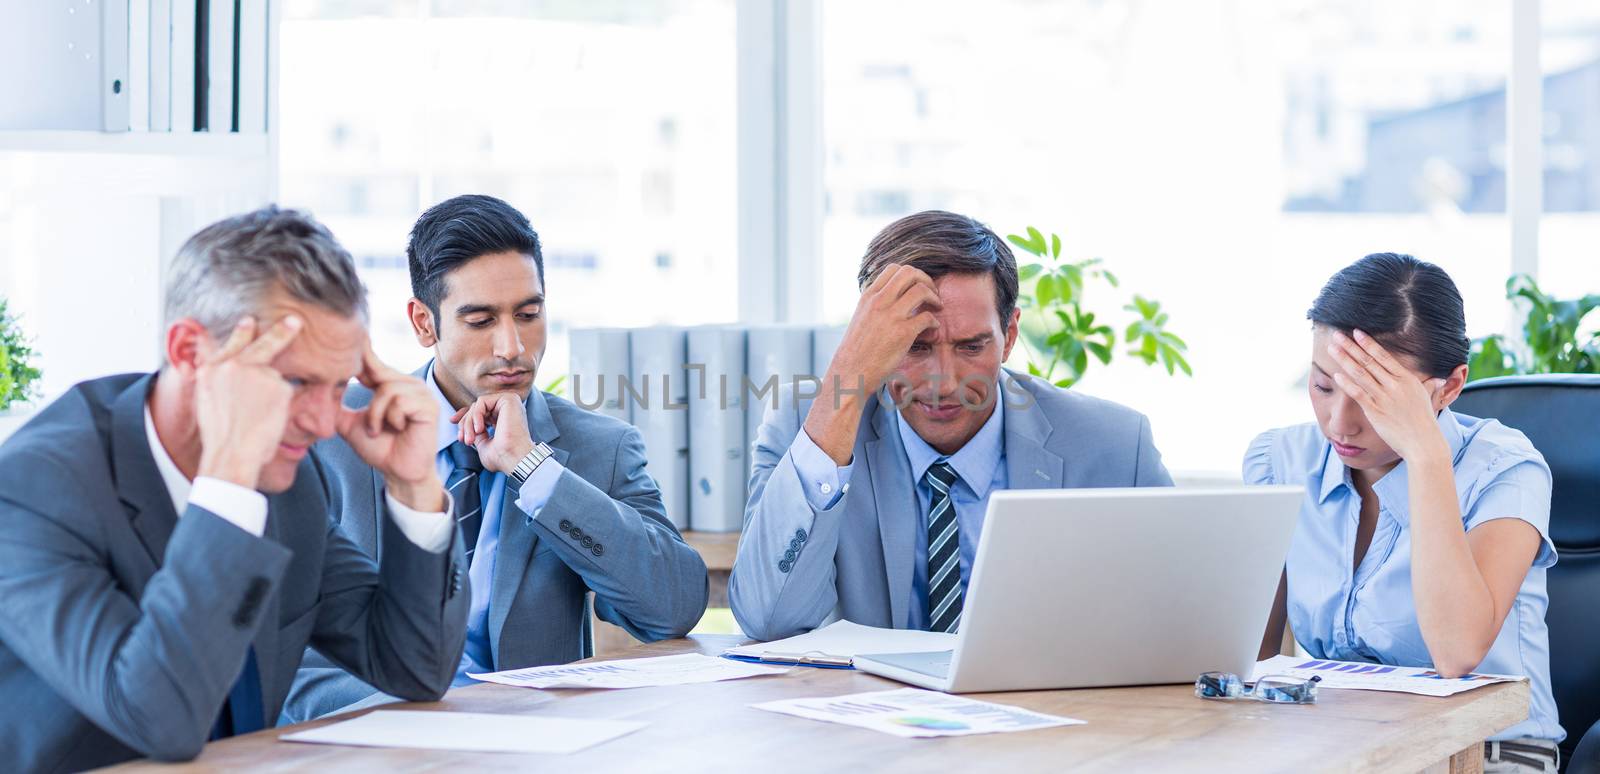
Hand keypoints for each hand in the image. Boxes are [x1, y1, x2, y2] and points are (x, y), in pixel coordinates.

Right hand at [195, 316, 302, 489]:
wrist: (231, 453)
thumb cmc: (221, 436)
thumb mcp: (208, 401)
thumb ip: (219, 379)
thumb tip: (231, 369)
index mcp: (212, 369)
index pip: (230, 344)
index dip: (241, 332)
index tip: (249, 320)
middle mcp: (234, 365)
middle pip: (261, 343)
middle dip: (280, 331)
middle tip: (294, 320)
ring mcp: (258, 373)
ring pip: (274, 378)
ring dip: (272, 394)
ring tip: (258, 416)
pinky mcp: (278, 385)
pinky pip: (285, 394)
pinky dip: (281, 406)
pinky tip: (268, 418)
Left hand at [336, 343, 444, 510]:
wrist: (398, 472)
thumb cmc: (380, 448)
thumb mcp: (351, 424)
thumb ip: (337, 407)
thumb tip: (313, 396)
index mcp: (392, 385)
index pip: (374, 362)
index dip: (363, 352)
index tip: (356, 334)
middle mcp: (409, 385)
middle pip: (379, 373)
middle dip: (369, 404)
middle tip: (372, 428)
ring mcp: (422, 394)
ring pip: (387, 390)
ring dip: (377, 415)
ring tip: (382, 431)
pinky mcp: (429, 406)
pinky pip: (400, 402)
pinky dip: (392, 419)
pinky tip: (399, 429)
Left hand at [450, 392, 533, 473]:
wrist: (513, 458)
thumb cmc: (502, 457)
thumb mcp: (483, 444)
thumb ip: (476, 432)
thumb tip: (466, 425)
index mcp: (505, 418)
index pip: (481, 410)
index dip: (465, 414)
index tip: (452, 421)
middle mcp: (508, 409)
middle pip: (476, 408)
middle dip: (465, 424)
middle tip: (463, 439)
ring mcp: (509, 403)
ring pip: (477, 405)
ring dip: (469, 422)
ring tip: (471, 438)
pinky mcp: (509, 399)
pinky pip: (482, 401)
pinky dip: (476, 415)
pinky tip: (479, 429)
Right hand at [828, 264, 942, 393]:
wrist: (850, 373)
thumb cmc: (856, 350)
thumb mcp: (861, 318)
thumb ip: (875, 305)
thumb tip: (895, 298)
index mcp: (868, 297)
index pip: (893, 269)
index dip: (911, 274)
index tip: (917, 286)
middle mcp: (879, 302)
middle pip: (909, 273)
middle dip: (926, 280)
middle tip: (932, 292)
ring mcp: (891, 316)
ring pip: (921, 290)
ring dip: (934, 297)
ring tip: (937, 307)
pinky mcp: (902, 334)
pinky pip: (927, 317)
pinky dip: (934, 321)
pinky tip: (933, 327)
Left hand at [1326, 329, 1449, 463]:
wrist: (1424, 442)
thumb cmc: (1424, 421)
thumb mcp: (1427, 397)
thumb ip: (1428, 386)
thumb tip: (1438, 380)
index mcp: (1407, 379)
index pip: (1384, 356)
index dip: (1368, 343)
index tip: (1356, 332)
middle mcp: (1395, 385)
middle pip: (1368, 361)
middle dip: (1350, 346)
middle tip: (1337, 335)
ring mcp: (1384, 397)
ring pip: (1360, 374)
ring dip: (1344, 359)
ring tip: (1331, 349)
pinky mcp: (1375, 411)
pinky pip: (1358, 394)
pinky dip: (1347, 383)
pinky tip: (1336, 375)